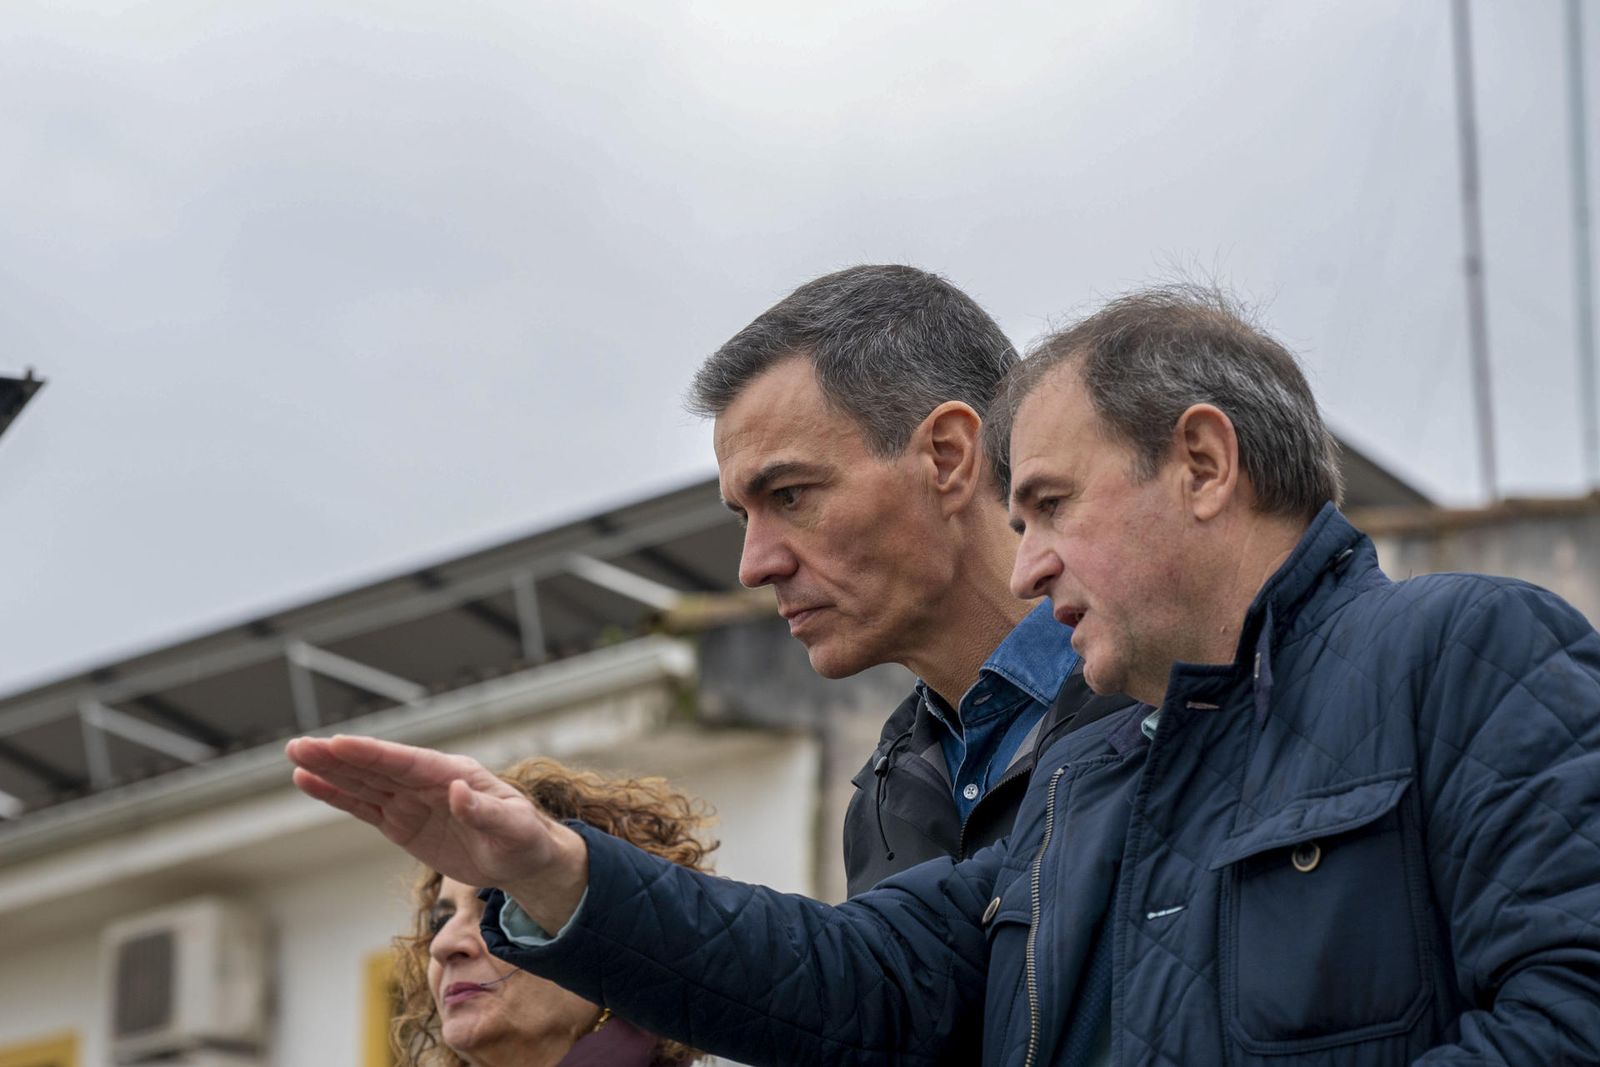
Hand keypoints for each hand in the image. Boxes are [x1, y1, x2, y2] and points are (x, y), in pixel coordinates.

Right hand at [286, 735, 587, 929]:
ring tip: (296, 757)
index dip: (371, 753)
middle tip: (298, 745)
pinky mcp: (401, 823)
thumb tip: (458, 790)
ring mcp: (411, 801)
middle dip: (338, 757)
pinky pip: (363, 807)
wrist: (522, 859)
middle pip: (375, 767)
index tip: (338, 743)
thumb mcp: (513, 827)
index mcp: (453, 774)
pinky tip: (309, 782)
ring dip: (329, 771)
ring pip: (363, 783)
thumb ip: (485, 811)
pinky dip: (336, 795)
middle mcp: (427, 782)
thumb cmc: (523, 838)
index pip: (405, 761)